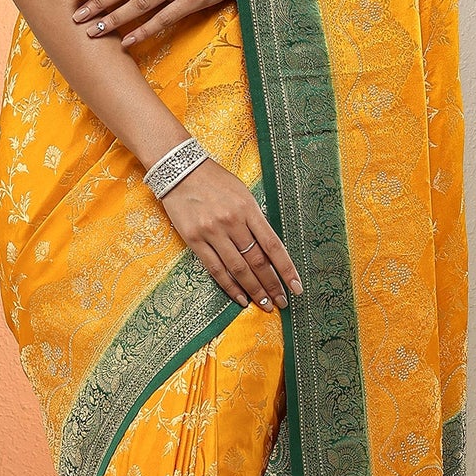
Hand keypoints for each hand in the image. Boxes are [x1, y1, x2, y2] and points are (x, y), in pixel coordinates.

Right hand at [157, 158, 301, 311]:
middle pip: (257, 261)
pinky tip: (241, 298)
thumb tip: (269, 250)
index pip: (273, 245)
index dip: (286, 269)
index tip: (296, 287)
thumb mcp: (242, 193)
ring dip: (254, 290)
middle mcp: (232, 222)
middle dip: (272, 285)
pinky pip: (215, 269)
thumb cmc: (215, 180)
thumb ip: (255, 219)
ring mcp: (212, 232)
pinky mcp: (194, 240)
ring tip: (265, 305)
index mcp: (248, 208)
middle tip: (282, 303)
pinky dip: (230, 287)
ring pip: (238, 269)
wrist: (179, 170)